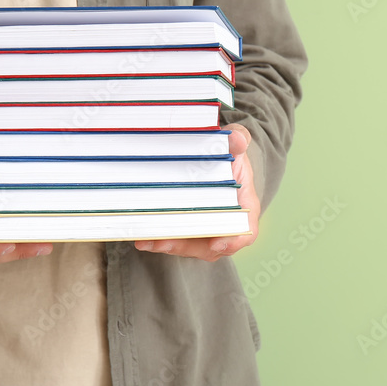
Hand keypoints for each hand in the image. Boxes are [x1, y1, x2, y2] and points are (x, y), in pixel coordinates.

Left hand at [135, 123, 260, 259]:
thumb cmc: (227, 156)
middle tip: (163, 242)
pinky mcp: (187, 231)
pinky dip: (159, 241)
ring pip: (189, 246)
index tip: (216, 244)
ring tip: (146, 240)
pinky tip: (142, 237)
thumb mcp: (234, 144)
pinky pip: (176, 240)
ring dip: (168, 245)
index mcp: (244, 206)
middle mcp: (226, 225)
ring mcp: (206, 231)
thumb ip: (238, 138)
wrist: (214, 161)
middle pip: (210, 246)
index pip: (245, 230)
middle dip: (186, 246)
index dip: (233, 240)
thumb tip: (238, 140)